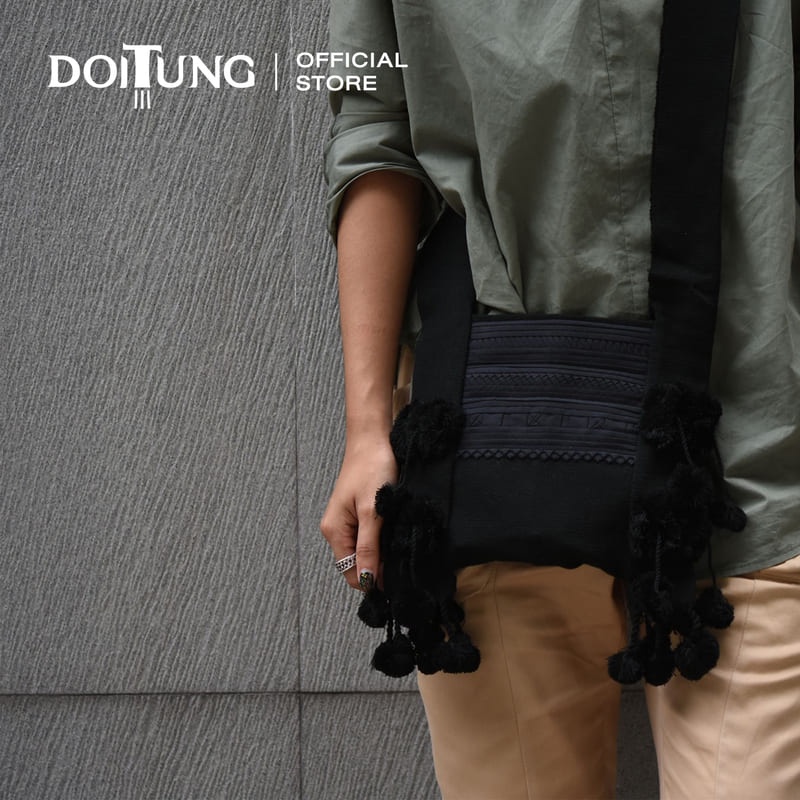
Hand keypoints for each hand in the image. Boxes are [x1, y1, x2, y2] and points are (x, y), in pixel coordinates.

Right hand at [320, 433, 397, 590]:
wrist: (373, 439)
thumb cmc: (372, 468)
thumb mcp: (373, 511)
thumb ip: (369, 547)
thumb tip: (368, 581)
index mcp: (334, 532)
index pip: (351, 573)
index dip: (373, 581)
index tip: (398, 581)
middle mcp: (336, 530)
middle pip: (357, 564)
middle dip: (379, 569)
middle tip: (405, 564)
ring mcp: (346, 522)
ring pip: (364, 552)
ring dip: (382, 554)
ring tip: (402, 547)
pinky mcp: (357, 514)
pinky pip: (367, 538)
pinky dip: (382, 541)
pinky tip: (395, 535)